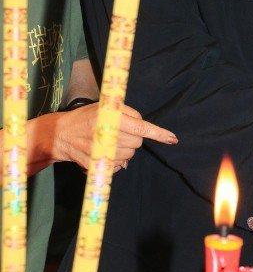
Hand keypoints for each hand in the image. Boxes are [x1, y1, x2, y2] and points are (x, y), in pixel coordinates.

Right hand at [51, 104, 177, 172]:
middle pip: (137, 143)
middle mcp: (109, 137)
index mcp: (112, 120)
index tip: (173, 138)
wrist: (62, 134)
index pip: (141, 128)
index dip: (159, 134)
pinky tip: (104, 152)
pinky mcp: (97, 165)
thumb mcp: (106, 106)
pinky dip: (115, 160)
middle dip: (133, 137)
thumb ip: (127, 113)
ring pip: (129, 155)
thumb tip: (142, 129)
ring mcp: (103, 153)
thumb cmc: (86, 117)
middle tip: (118, 131)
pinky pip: (118, 165)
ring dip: (124, 149)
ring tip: (109, 141)